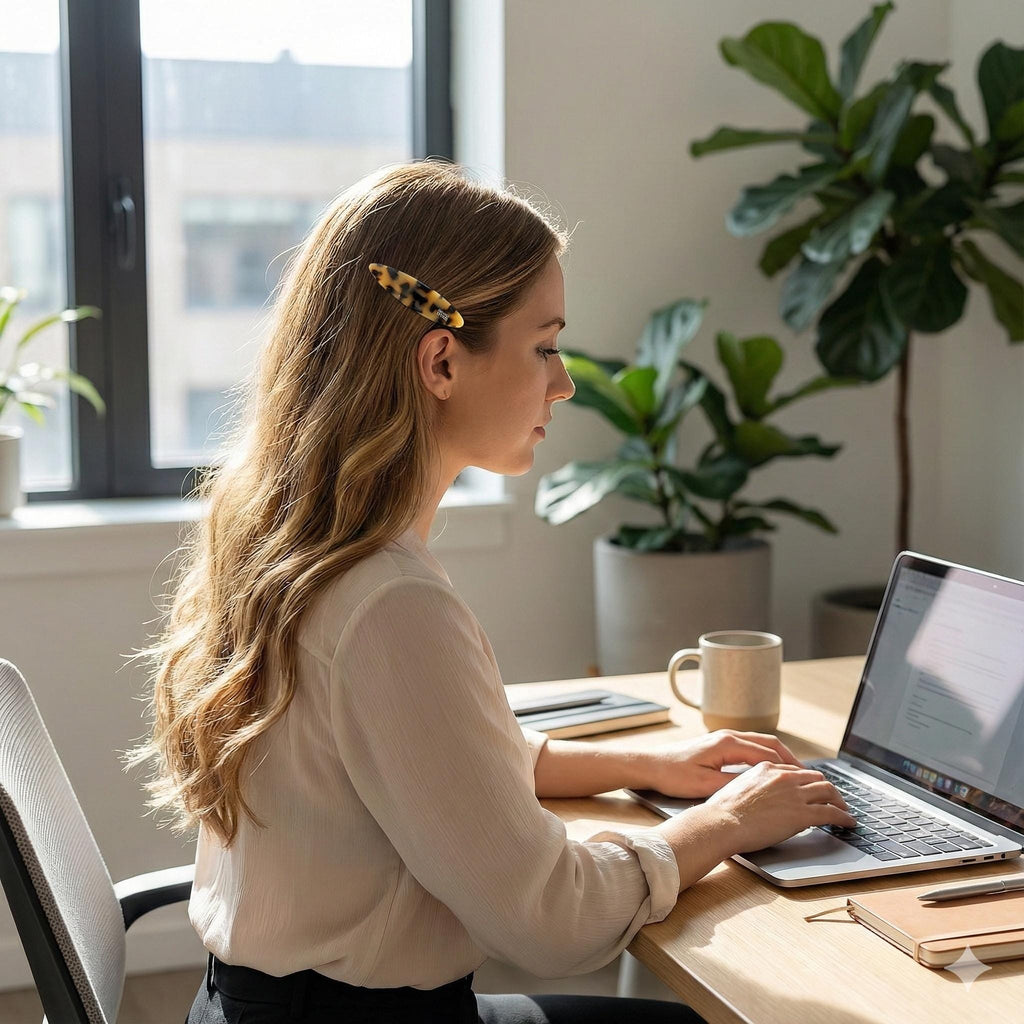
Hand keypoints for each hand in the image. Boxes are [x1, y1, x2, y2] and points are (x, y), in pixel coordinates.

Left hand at [644, 730, 804, 797]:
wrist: (650, 764)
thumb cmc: (673, 774)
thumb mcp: (705, 784)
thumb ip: (733, 784)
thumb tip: (758, 787)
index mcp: (727, 743)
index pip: (768, 753)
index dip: (788, 766)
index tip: (805, 779)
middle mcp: (728, 736)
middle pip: (769, 743)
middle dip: (790, 758)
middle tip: (807, 776)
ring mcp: (723, 738)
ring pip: (760, 743)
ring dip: (779, 756)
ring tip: (795, 772)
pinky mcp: (718, 744)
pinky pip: (750, 747)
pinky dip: (765, 756)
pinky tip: (770, 769)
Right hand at [704, 761, 856, 852]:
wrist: (722, 822)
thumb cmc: (723, 811)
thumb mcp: (739, 787)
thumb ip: (757, 787)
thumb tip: (766, 798)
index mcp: (767, 768)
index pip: (796, 771)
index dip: (808, 781)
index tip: (812, 789)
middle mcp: (783, 777)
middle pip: (816, 777)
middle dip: (828, 788)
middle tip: (833, 799)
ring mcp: (794, 794)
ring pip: (828, 791)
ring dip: (839, 801)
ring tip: (844, 810)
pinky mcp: (802, 814)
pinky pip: (831, 813)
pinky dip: (844, 817)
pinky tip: (848, 823)